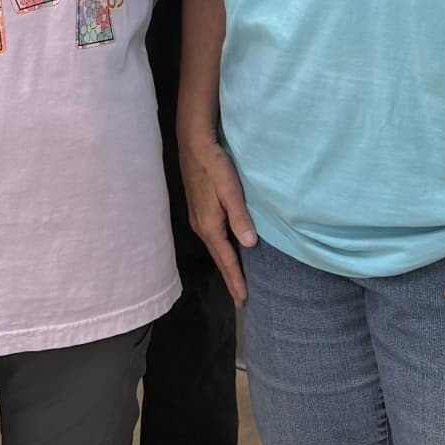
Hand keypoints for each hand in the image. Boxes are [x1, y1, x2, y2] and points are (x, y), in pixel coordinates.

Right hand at [179, 128, 256, 303]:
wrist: (194, 144)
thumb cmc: (214, 164)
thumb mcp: (230, 189)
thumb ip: (239, 216)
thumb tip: (250, 244)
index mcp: (210, 225)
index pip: (226, 259)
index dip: (235, 280)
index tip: (243, 300)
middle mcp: (201, 226)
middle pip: (219, 257)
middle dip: (230, 277)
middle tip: (241, 298)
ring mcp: (198, 218)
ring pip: (216, 248)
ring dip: (226, 264)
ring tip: (236, 279)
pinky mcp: (199, 210)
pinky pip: (213, 238)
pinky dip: (222, 250)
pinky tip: (229, 249)